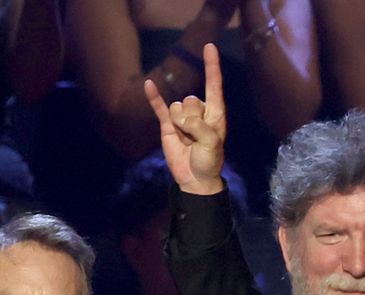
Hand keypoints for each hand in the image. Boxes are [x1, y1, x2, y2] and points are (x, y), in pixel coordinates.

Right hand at [145, 43, 227, 195]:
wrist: (194, 178)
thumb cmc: (209, 160)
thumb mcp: (211, 144)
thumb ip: (199, 127)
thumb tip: (180, 117)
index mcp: (215, 113)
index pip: (213, 85)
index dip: (211, 66)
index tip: (209, 46)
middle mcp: (199, 111)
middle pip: (191, 100)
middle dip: (191, 121)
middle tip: (196, 140)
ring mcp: (182, 116)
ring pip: (177, 107)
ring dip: (180, 125)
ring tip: (186, 141)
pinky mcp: (168, 124)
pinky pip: (159, 107)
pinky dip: (153, 97)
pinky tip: (148, 85)